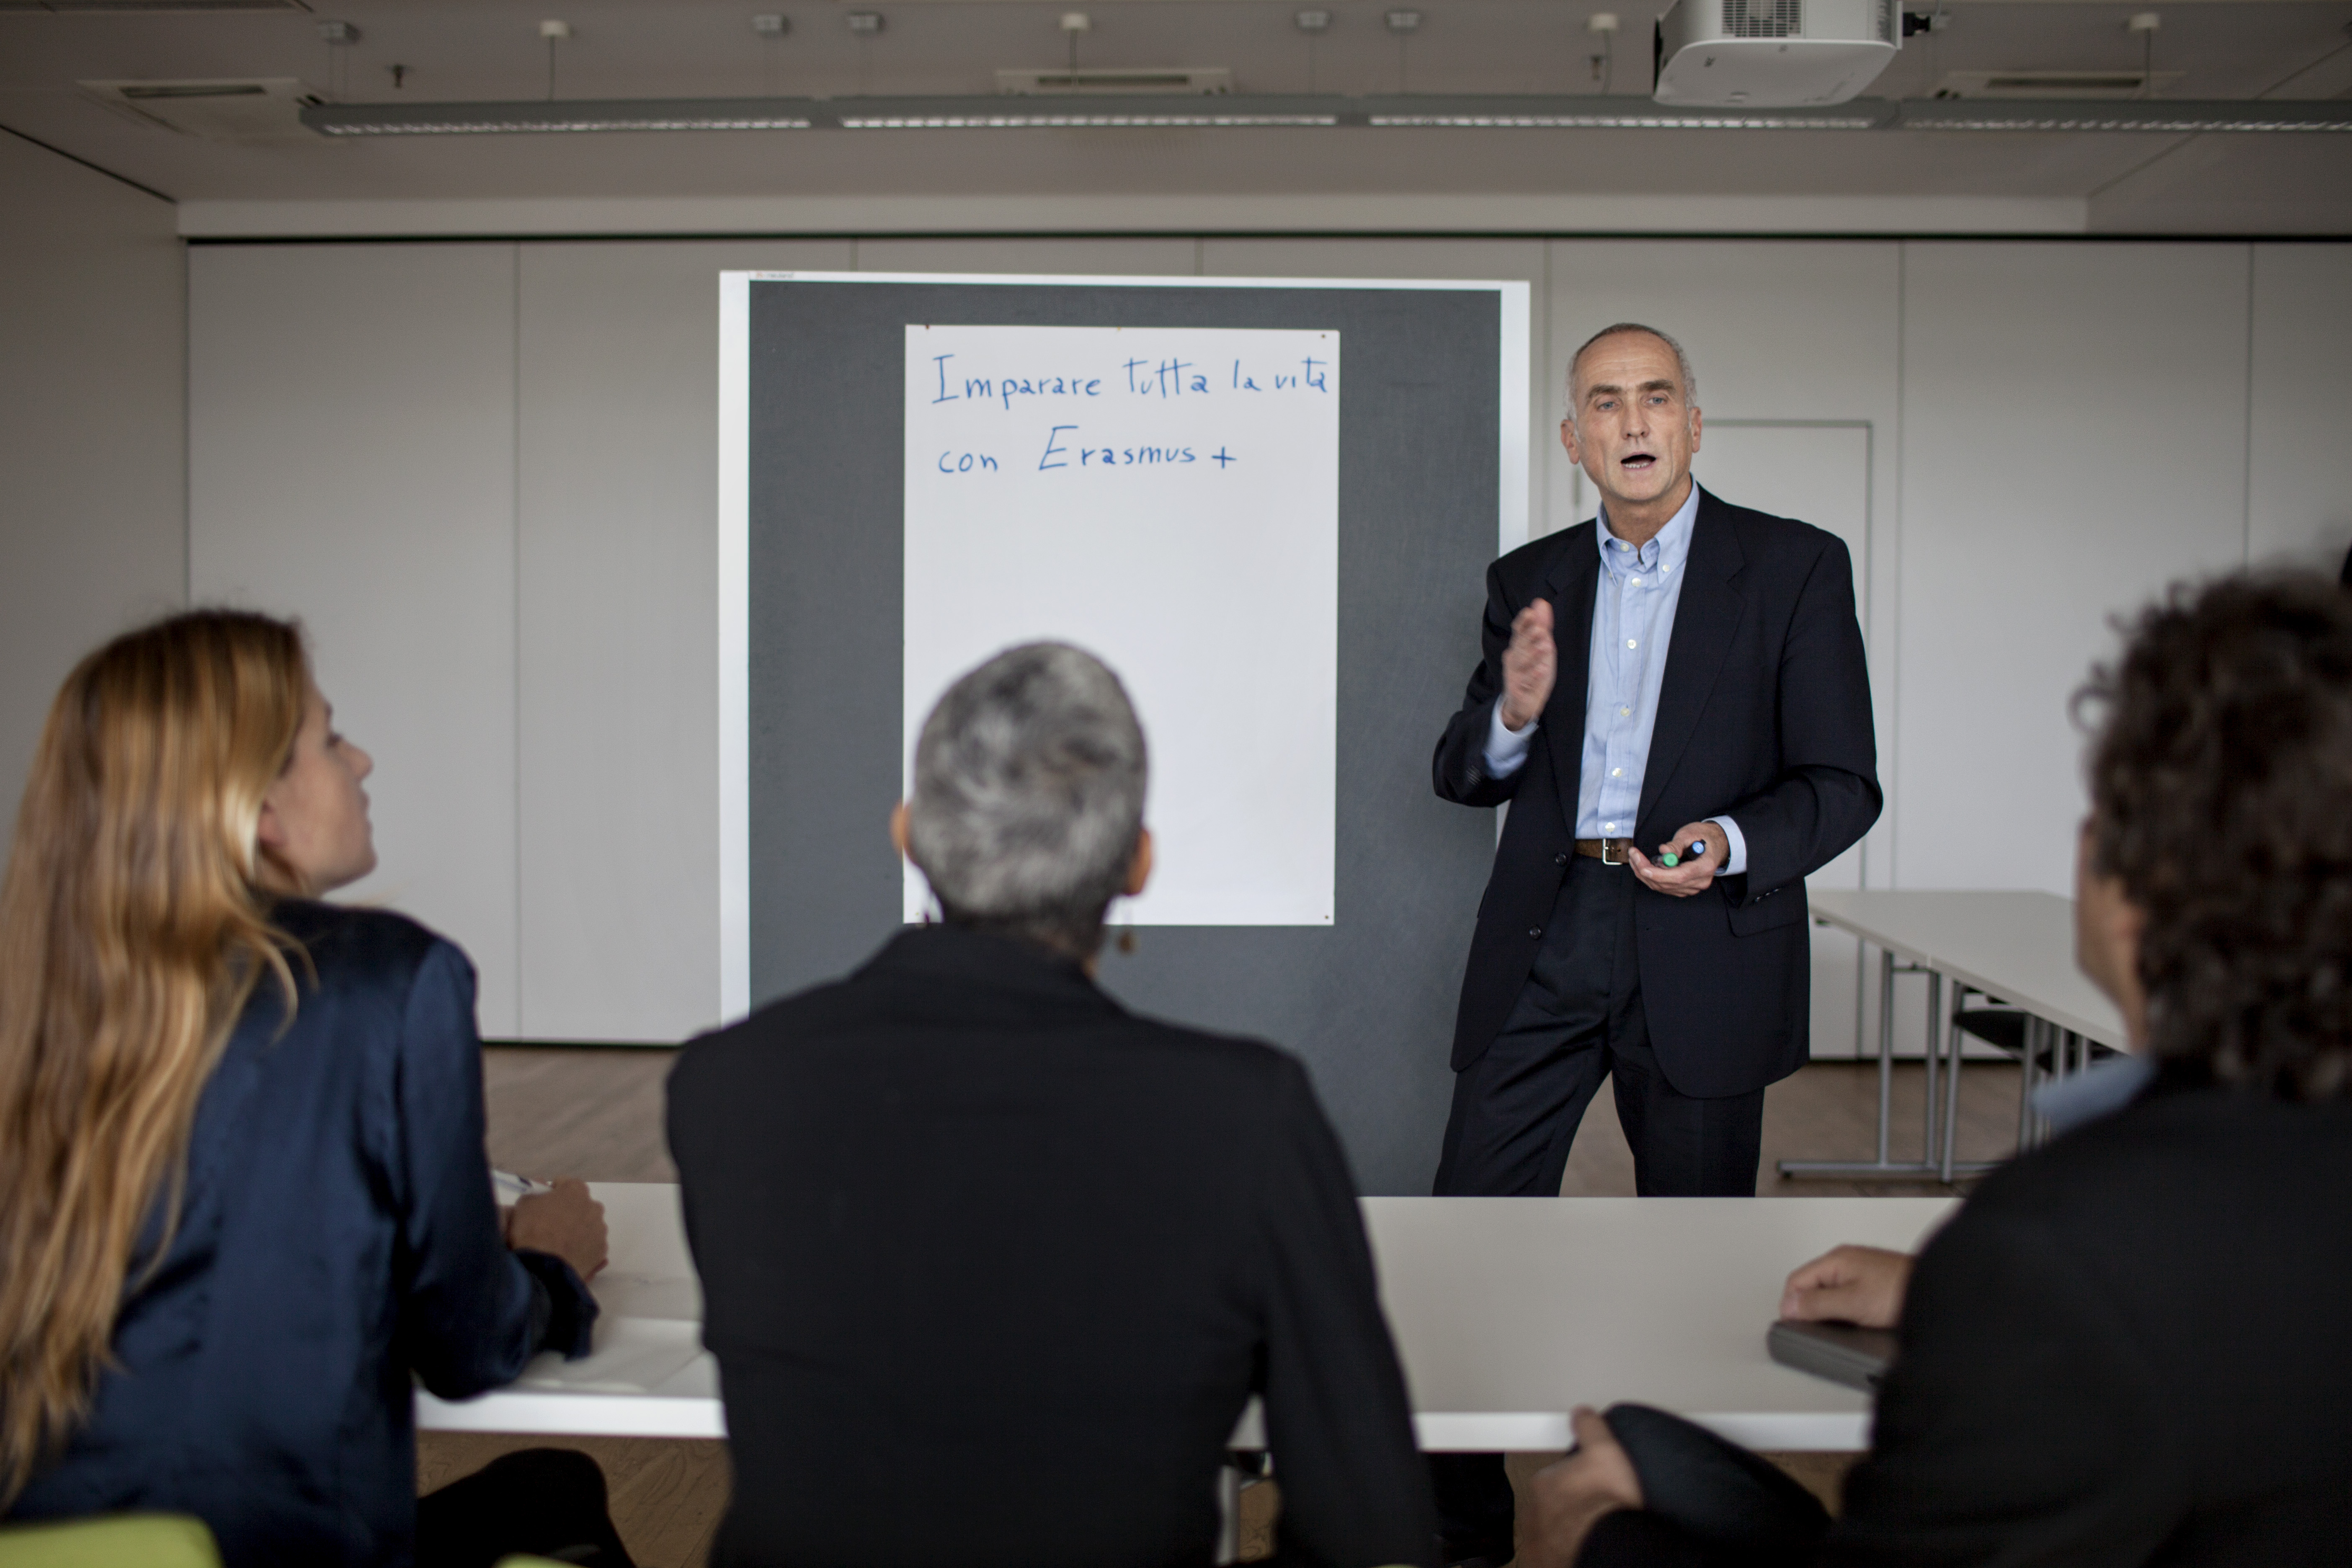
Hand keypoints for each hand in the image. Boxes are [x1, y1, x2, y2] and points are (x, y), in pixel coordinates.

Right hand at [507, 1178, 607, 1282]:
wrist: (544, 1266)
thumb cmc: (532, 1229)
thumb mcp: (524, 1204)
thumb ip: (535, 1193)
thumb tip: (541, 1185)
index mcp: (576, 1190)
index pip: (564, 1184)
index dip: (552, 1193)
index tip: (543, 1204)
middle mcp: (594, 1207)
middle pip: (579, 1205)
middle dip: (567, 1212)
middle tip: (550, 1226)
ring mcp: (600, 1230)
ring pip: (588, 1225)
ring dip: (576, 1230)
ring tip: (559, 1244)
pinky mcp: (601, 1250)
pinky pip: (591, 1245)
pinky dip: (582, 1248)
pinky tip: (568, 1255)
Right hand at [1499, 599, 1556, 731]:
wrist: (1523, 703)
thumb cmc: (1533, 672)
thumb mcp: (1541, 648)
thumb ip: (1542, 625)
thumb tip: (1541, 602)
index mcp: (1519, 646)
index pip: (1519, 631)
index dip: (1524, 622)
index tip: (1530, 613)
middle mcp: (1513, 658)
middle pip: (1519, 645)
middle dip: (1528, 637)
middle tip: (1539, 629)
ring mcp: (1513, 674)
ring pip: (1521, 663)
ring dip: (1533, 655)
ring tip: (1544, 646)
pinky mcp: (1516, 690)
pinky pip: (1525, 683)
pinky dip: (1533, 677)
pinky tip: (1541, 670)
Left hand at [1520, 1407, 1644, 1567]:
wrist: (1613, 1547)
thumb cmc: (1609, 1505)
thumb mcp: (1606, 1451)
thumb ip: (1590, 1428)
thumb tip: (1582, 1414)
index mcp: (1543, 1484)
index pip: (1555, 1477)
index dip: (1576, 1480)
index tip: (1592, 1488)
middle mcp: (1534, 1515)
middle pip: (1552, 1505)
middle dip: (1569, 1506)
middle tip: (1596, 1509)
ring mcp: (1539, 1543)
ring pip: (1552, 1531)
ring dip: (1568, 1530)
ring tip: (1595, 1529)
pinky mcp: (1547, 1564)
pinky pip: (1554, 1554)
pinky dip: (1566, 1551)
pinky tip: (1587, 1546)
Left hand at [1628, 820, 1726, 898]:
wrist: (1716, 844)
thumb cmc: (1704, 837)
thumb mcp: (1690, 834)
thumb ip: (1676, 844)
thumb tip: (1663, 851)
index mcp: (1704, 867)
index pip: (1679, 877)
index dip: (1658, 874)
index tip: (1642, 865)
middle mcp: (1699, 881)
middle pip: (1668, 884)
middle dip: (1645, 871)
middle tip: (1633, 855)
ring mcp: (1693, 887)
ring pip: (1663, 887)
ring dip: (1646, 874)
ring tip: (1636, 858)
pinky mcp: (1686, 888)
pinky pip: (1665, 887)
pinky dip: (1652, 878)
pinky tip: (1645, 865)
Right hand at [1780, 1243, 1911, 1328]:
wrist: (1942, 1292)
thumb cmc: (1903, 1290)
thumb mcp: (1853, 1302)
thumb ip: (1818, 1304)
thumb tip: (1790, 1306)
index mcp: (1836, 1259)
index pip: (1795, 1281)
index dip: (1792, 1305)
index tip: (1797, 1325)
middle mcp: (1847, 1261)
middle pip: (1812, 1286)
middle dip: (1811, 1308)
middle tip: (1821, 1328)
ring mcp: (1862, 1271)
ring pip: (1831, 1292)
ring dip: (1830, 1309)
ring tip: (1843, 1324)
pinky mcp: (1875, 1282)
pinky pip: (1848, 1296)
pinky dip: (1848, 1309)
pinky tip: (1859, 1320)